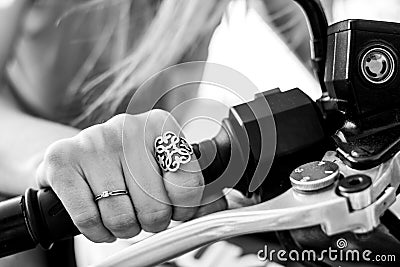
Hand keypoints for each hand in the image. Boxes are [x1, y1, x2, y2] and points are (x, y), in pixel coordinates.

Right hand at [36, 110, 224, 241]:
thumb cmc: (123, 167)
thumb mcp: (161, 170)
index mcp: (160, 125)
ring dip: (123, 228)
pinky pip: (90, 220)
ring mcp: (94, 141)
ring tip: (119, 211)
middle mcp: (129, 127)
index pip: (189, 185)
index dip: (182, 210)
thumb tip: (222, 208)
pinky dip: (97, 232)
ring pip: (122, 217)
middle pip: (156, 207)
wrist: (73, 160)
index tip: (173, 209)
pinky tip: (99, 219)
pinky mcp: (62, 160)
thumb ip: (195, 190)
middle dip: (151, 222)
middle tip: (142, 213)